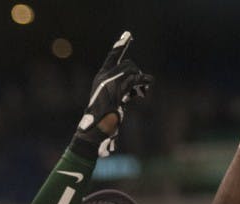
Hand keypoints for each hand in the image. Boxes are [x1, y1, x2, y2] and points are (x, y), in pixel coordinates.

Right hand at [74, 31, 152, 156]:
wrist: (93, 131)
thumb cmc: (101, 121)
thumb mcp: (111, 100)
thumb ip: (121, 90)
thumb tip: (138, 84)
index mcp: (100, 79)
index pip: (112, 58)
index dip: (120, 46)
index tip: (128, 35)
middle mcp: (103, 78)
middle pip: (128, 64)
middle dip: (136, 74)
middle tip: (137, 91)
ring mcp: (109, 83)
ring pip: (132, 70)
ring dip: (139, 80)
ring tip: (139, 94)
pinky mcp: (115, 90)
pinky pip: (134, 79)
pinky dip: (143, 82)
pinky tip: (146, 88)